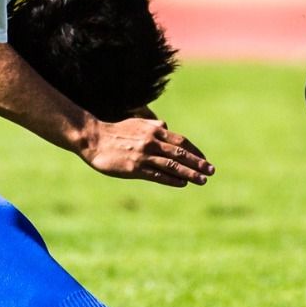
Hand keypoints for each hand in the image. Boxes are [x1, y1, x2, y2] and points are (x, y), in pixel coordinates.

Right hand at [78, 115, 214, 187]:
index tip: (205, 160)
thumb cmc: (115, 131)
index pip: (181, 141)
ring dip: (190, 173)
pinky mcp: (135, 168)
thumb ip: (153, 126)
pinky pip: (158, 174)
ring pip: (173, 165)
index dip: (195, 151)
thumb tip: (166, 126)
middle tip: (211, 171)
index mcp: (154, 130)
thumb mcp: (137, 123)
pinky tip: (183, 183)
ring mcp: (144, 155)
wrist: (94, 139)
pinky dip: (172, 179)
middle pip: (181, 153)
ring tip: (202, 180)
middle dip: (198, 163)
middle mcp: (152, 142)